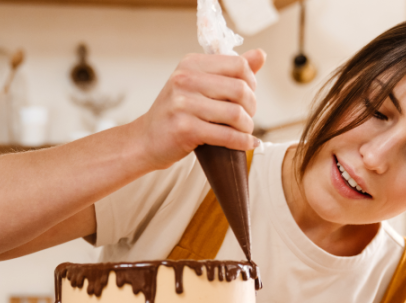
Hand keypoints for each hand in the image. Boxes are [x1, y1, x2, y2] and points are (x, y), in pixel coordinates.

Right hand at [133, 49, 265, 170]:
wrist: (144, 140)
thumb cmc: (175, 113)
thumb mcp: (198, 85)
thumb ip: (229, 70)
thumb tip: (260, 55)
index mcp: (190, 63)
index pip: (238, 64)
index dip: (251, 82)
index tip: (247, 96)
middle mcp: (185, 80)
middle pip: (240, 89)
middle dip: (252, 107)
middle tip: (247, 118)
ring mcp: (183, 104)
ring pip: (236, 113)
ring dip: (248, 127)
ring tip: (245, 131)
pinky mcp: (185, 129)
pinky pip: (226, 135)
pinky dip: (243, 142)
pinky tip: (248, 143)